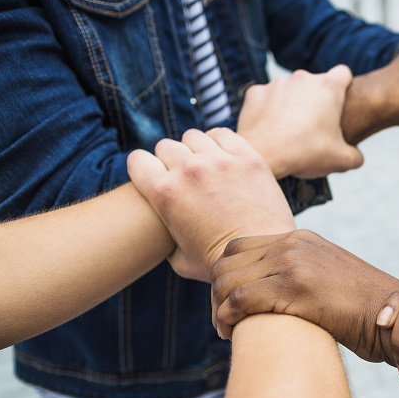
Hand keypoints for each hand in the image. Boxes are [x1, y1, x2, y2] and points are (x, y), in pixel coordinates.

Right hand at [127, 128, 295, 281]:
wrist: (262, 257)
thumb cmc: (218, 263)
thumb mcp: (177, 258)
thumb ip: (165, 234)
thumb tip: (161, 228)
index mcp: (164, 193)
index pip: (137, 160)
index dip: (143, 168)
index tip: (155, 177)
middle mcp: (188, 171)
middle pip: (166, 147)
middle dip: (171, 160)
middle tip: (185, 177)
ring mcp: (219, 161)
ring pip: (193, 137)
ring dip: (195, 149)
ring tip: (205, 167)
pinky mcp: (247, 158)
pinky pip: (222, 134)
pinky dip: (219, 143)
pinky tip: (223, 158)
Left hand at [209, 229, 398, 357]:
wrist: (396, 319)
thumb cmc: (365, 311)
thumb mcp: (329, 279)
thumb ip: (300, 275)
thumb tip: (269, 295)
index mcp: (300, 238)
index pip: (238, 247)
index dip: (225, 276)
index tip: (228, 304)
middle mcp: (294, 244)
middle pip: (226, 261)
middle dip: (216, 293)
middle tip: (223, 321)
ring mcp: (293, 263)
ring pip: (226, 280)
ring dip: (218, 309)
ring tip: (227, 330)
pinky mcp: (295, 287)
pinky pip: (238, 299)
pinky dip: (226, 318)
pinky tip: (232, 333)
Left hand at [236, 65, 362, 178]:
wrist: (263, 155)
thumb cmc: (305, 153)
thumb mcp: (341, 160)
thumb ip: (355, 156)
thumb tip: (357, 157)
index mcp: (328, 88)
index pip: (344, 74)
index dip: (344, 87)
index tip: (339, 104)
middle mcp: (303, 78)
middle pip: (315, 83)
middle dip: (316, 100)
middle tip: (314, 127)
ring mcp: (277, 84)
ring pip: (290, 90)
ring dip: (292, 104)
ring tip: (290, 131)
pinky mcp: (255, 92)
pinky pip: (266, 98)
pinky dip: (269, 110)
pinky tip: (270, 129)